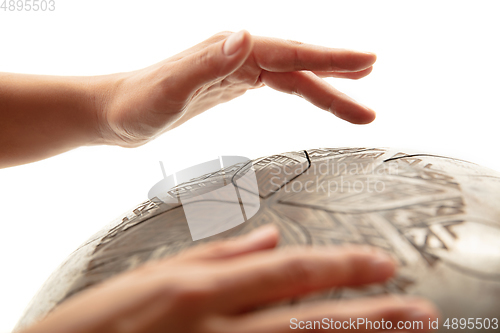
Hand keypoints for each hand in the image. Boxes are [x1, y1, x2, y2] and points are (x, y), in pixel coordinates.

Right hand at [22, 225, 438, 332]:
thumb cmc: (101, 322)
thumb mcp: (153, 275)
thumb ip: (216, 254)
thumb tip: (268, 234)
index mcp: (197, 289)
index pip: (287, 271)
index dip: (340, 266)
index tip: (382, 264)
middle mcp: (214, 328)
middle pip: (308, 318)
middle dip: (371, 315)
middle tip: (420, 311)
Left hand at [97, 30, 377, 146]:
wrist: (114, 112)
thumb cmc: (137, 103)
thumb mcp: (169, 88)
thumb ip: (206, 63)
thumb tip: (246, 38)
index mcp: (230, 52)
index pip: (290, 54)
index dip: (329, 59)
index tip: (367, 61)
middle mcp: (237, 55)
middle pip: (298, 63)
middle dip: (337, 70)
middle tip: (372, 73)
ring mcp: (235, 69)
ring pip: (291, 78)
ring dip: (325, 87)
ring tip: (357, 101)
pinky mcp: (230, 85)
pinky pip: (276, 86)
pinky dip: (301, 91)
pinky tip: (311, 95)